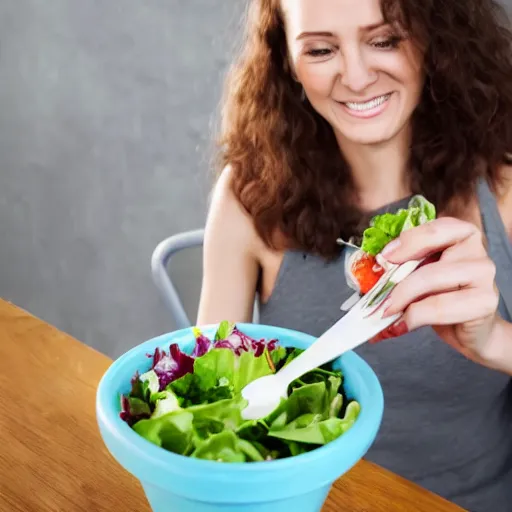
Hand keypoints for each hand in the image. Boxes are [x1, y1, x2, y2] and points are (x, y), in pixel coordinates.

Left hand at [372, 217, 501, 365]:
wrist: (472, 331)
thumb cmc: (443, 297)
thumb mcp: (420, 276)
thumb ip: (402, 269)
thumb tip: (366, 275)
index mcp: (458, 234)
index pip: (433, 229)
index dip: (407, 241)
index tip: (383, 257)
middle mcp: (475, 248)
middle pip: (429, 256)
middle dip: (397, 279)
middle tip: (378, 296)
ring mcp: (484, 273)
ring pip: (431, 280)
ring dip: (402, 299)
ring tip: (386, 313)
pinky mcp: (484, 301)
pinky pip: (439, 307)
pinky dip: (413, 318)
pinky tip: (402, 325)